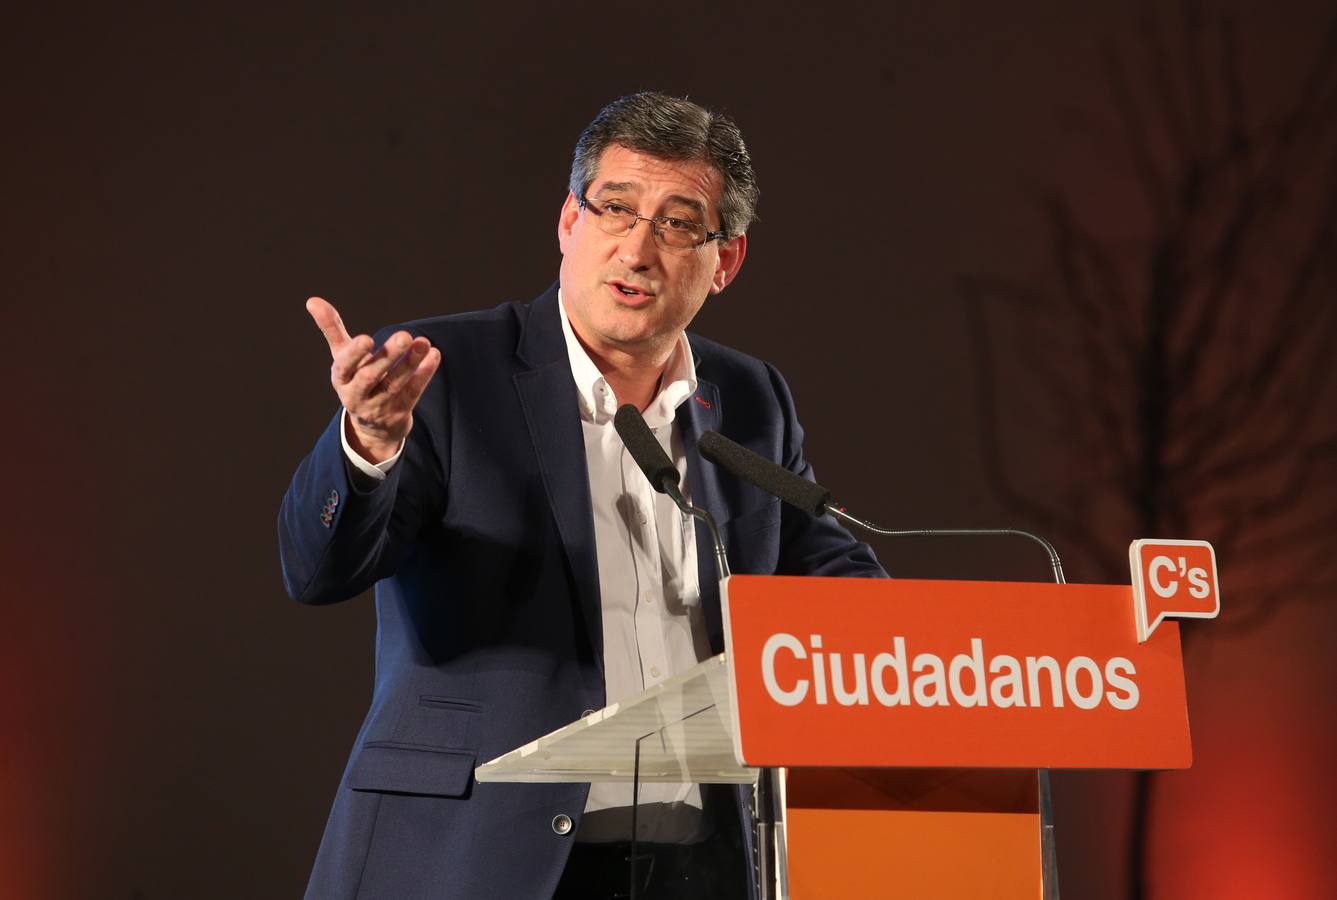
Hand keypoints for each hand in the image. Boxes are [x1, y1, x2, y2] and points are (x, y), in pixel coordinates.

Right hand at [306, 296, 440, 463]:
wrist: (373, 425)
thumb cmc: (355, 379)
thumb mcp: (342, 357)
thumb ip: (332, 330)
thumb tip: (312, 300)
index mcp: (341, 378)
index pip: (344, 367)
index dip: (354, 354)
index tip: (367, 339)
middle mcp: (357, 395)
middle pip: (371, 377)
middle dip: (387, 357)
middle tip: (404, 335)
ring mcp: (379, 406)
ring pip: (395, 384)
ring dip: (410, 362)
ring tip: (423, 342)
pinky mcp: (399, 413)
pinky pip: (413, 393)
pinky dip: (424, 374)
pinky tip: (434, 355)